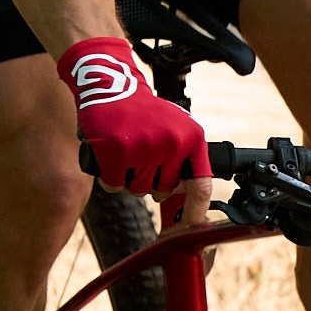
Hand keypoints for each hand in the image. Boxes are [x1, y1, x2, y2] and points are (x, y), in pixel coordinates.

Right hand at [57, 38, 210, 196]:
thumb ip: (184, 160)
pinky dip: (109, 176)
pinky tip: (110, 155)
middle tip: (142, 158)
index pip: (201, 185)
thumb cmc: (143, 112)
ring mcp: (144, 147)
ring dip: (128, 178)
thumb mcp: (174, 129)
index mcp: (192, 138)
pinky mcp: (117, 151)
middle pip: (162, 192)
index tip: (189, 226)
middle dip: (150, 182)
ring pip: (137, 190)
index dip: (195, 211)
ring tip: (126, 151)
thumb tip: (186, 200)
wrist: (111, 84)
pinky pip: (113, 184)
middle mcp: (172, 143)